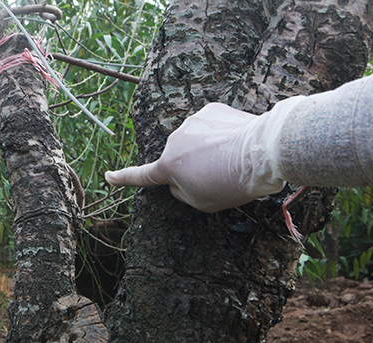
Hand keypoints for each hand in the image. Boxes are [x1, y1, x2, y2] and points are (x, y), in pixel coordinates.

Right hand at [105, 101, 300, 211]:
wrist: (263, 151)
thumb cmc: (232, 183)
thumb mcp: (202, 202)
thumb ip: (182, 191)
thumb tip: (178, 178)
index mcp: (168, 166)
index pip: (141, 176)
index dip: (123, 178)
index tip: (109, 176)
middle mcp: (174, 141)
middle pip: (178, 159)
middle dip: (192, 167)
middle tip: (219, 177)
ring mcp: (192, 122)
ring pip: (196, 141)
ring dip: (208, 149)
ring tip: (232, 159)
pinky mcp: (211, 110)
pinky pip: (211, 126)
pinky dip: (220, 134)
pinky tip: (236, 141)